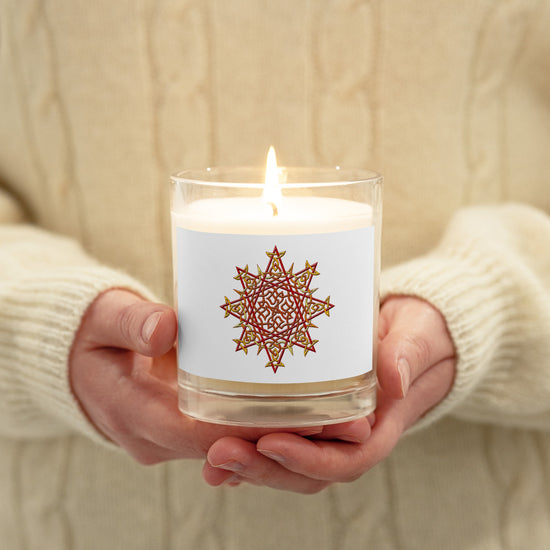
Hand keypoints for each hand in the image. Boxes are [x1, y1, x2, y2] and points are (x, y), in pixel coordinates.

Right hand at [69, 289, 369, 463]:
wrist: (79, 361)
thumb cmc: (91, 335)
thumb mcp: (104, 318)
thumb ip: (131, 321)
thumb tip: (165, 328)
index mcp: (135, 414)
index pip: (203, 434)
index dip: (256, 430)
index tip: (305, 417)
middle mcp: (157, 438)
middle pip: (229, 447)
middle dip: (284, 438)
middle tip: (343, 420)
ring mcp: (172, 438)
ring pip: (234, 448)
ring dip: (282, 437)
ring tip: (339, 417)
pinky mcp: (185, 428)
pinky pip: (228, 436)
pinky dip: (263, 428)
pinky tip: (304, 411)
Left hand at [202, 296, 455, 492]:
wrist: (414, 335)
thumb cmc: (418, 335)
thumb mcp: (417, 337)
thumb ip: (407, 354)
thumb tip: (393, 377)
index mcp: (380, 426)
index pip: (346, 460)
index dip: (308, 460)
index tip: (270, 443)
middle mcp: (352, 437)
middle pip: (307, 471)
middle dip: (263, 468)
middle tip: (219, 453)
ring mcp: (330, 430)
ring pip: (288, 462)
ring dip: (249, 464)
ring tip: (210, 456)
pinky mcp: (312, 415)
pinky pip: (281, 438)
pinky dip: (250, 447)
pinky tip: (217, 443)